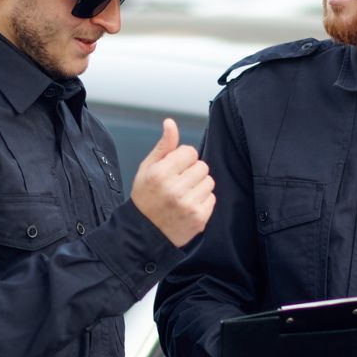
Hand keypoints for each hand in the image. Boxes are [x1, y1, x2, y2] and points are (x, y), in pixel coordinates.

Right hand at [131, 117, 214, 247]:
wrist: (144, 233)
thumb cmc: (145, 198)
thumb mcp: (147, 169)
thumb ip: (163, 146)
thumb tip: (170, 123)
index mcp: (160, 173)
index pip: (190, 152)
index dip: (183, 159)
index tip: (174, 169)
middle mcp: (175, 189)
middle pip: (202, 166)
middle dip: (192, 172)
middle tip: (179, 183)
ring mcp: (188, 204)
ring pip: (209, 181)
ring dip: (199, 186)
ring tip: (184, 195)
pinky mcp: (199, 218)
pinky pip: (212, 198)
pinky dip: (203, 201)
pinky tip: (188, 206)